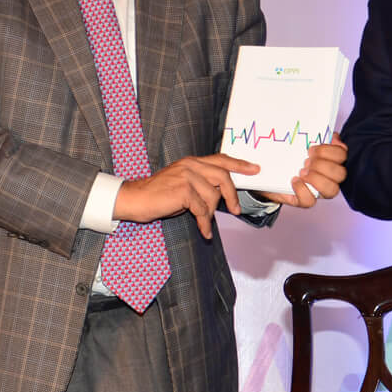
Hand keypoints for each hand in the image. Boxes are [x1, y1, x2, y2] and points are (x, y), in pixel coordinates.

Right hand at [115, 153, 258, 238]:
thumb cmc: (159, 195)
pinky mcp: (183, 191)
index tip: (255, 169)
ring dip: (210, 215)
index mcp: (192, 162)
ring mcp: (187, 177)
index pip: (220, 159)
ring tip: (204, 223)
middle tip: (235, 210)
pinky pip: (202, 210)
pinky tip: (204, 231)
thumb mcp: (182, 183)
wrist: (136, 199)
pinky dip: (204, 224)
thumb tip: (221, 194)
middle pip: (223, 177)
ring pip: (213, 197)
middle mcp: (190, 166)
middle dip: (232, 196)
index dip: (240, 164)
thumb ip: (201, 183)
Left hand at [252, 135, 347, 207]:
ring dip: (317, 179)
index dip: (331, 151)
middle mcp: (328, 177)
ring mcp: (318, 190)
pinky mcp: (303, 200)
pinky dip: (302, 190)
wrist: (268, 173)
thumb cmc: (288, 157)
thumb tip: (334, 136)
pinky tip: (294, 180)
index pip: (342, 155)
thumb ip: (318, 135)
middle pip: (341, 173)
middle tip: (306, 160)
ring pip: (332, 190)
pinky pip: (310, 201)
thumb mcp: (301, 142)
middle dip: (323, 165)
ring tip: (302, 171)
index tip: (312, 148)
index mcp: (330, 160)